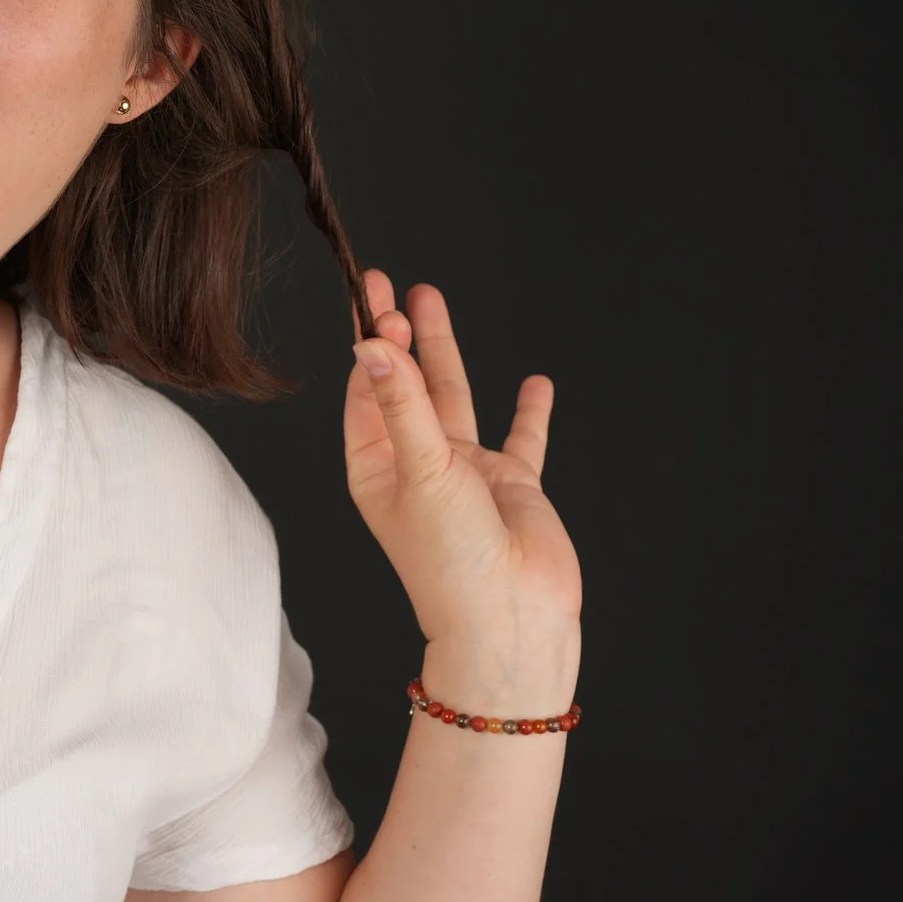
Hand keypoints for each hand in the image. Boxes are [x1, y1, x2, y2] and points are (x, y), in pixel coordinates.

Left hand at [344, 270, 580, 698]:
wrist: (512, 620)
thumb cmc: (450, 559)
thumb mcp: (421, 472)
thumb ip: (404, 406)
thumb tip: (371, 347)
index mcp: (377, 467)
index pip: (366, 390)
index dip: (369, 344)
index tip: (370, 298)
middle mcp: (417, 464)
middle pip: (403, 383)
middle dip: (396, 333)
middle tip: (387, 281)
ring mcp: (465, 473)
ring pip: (452, 396)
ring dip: (444, 350)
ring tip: (431, 298)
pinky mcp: (512, 485)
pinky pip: (522, 438)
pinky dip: (528, 411)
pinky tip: (536, 382)